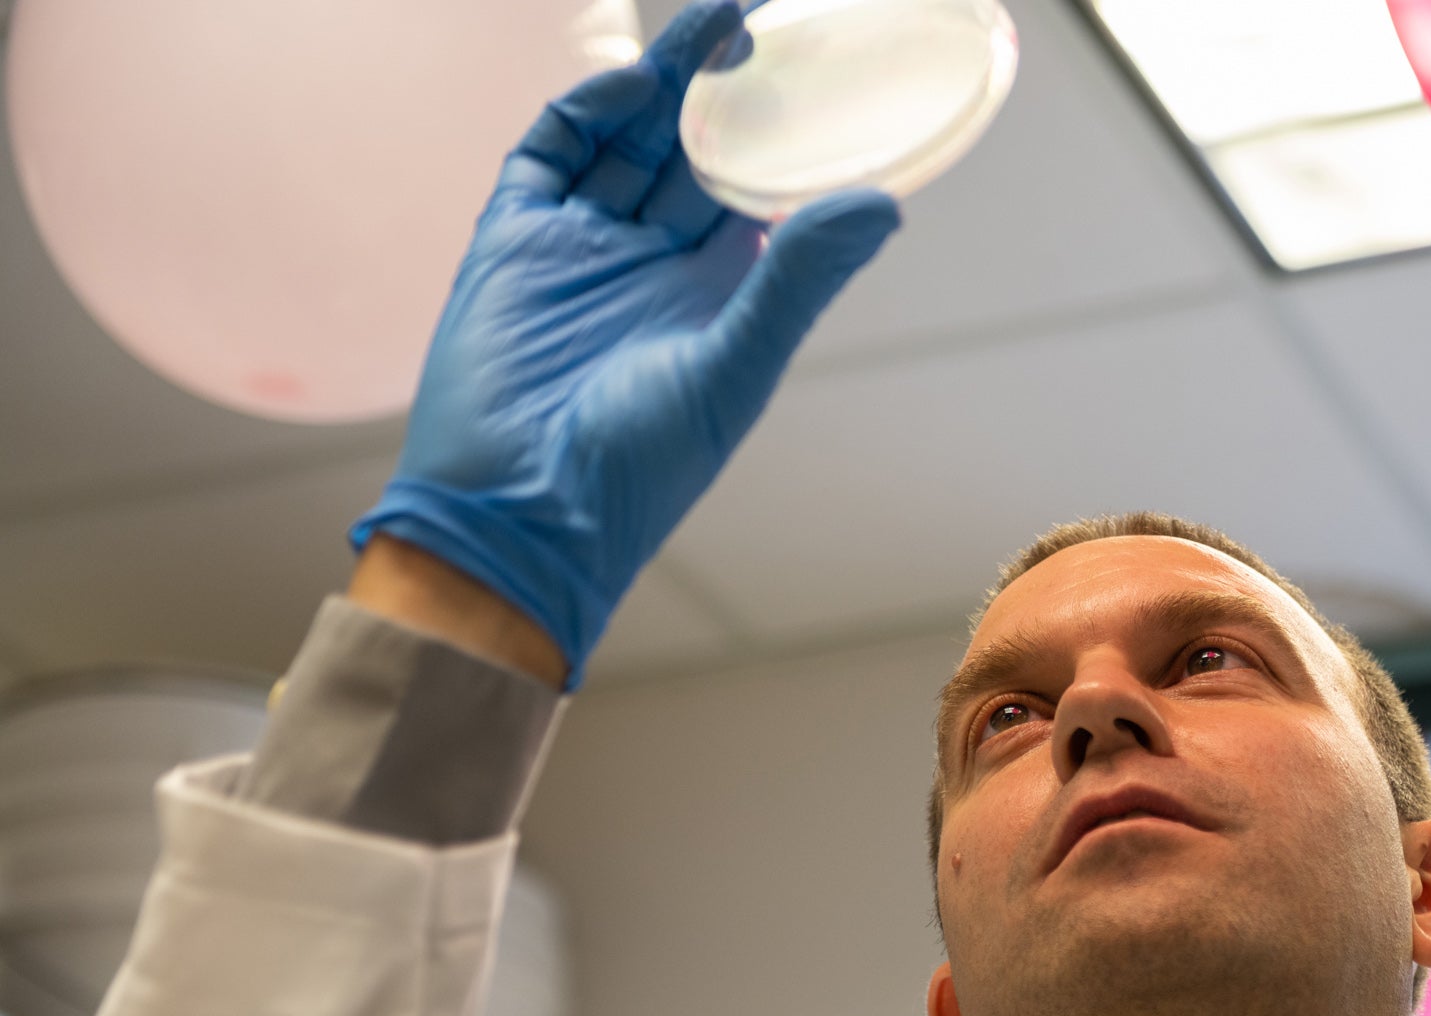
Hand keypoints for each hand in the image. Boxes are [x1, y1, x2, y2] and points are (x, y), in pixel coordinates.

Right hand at [351, 0, 899, 687]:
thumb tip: (883, 203)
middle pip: (694, 152)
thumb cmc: (636, 470)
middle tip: (768, 23)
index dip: (785, 138)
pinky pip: (552, 155)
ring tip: (720, 25)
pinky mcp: (514, 244)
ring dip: (668, 83)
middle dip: (727, 90)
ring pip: (629, 140)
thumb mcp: (733, 369)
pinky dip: (589, 113)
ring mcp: (580, 249)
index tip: (826, 78)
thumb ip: (798, 280)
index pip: (757, 194)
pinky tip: (637, 84)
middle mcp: (651, 265)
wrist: (516, 518)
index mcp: (715, 298)